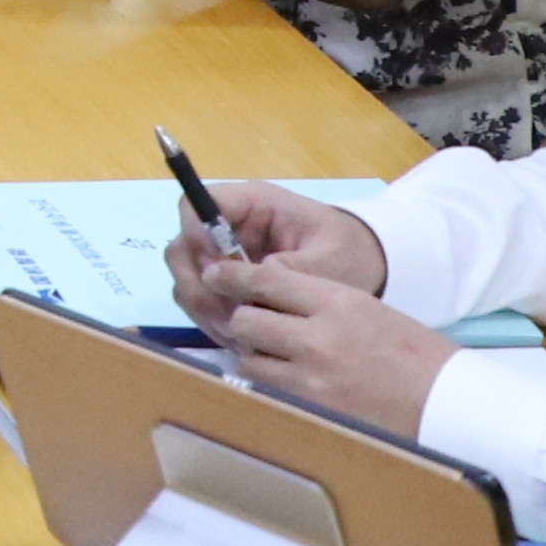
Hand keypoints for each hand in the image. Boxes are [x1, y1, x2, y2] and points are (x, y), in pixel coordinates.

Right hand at [168, 179, 384, 326]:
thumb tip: (251, 282)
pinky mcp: (227, 284)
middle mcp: (228, 228)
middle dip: (197, 285)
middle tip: (226, 316)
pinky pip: (202, 301)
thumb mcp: (331, 259)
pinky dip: (213, 322)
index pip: (196, 206)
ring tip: (236, 336)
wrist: (363, 269)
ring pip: (187, 279)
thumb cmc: (349, 253)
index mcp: (252, 205)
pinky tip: (240, 340)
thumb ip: (293, 268)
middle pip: (182, 248)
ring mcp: (223, 257)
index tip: (217, 271)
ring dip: (203, 309)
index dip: (195, 235)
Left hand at [197, 250, 456, 429]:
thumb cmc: (414, 355)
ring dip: (254, 354)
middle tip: (253, 323)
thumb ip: (317, 302)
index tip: (216, 274)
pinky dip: (267, 383)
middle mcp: (318, 336)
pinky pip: (266, 390)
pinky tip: (284, 380)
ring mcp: (311, 378)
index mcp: (337, 302)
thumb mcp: (367, 310)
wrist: (449, 404)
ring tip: (276, 356)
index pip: (265, 279)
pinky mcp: (311, 411)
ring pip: (248, 358)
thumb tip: (266, 298)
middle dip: (244, 319)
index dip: (233, 275)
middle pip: (246, 318)